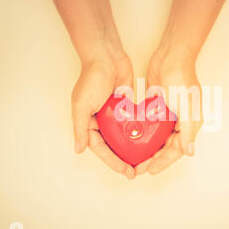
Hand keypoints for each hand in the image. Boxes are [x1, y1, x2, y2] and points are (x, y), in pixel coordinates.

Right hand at [71, 43, 135, 178]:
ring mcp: (114, 114)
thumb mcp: (82, 105)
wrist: (106, 56)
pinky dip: (139, 132)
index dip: (113, 162)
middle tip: (136, 171)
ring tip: (144, 160)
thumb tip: (79, 149)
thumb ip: (81, 128)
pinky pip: (133, 123)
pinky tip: (149, 141)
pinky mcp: (126, 106)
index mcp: (88, 123)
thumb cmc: (92, 78)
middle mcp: (100, 120)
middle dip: (124, 159)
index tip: (126, 172)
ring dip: (132, 148)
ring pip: (124, 137)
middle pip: (113, 146)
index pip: (101, 149)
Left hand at [135, 50, 202, 174]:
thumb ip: (188, 131)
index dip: (164, 162)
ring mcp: (169, 114)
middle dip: (154, 158)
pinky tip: (133, 139)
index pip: (177, 149)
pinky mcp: (158, 106)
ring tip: (135, 158)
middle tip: (139, 168)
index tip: (150, 170)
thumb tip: (190, 152)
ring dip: (148, 148)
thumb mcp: (186, 108)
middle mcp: (181, 121)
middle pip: (166, 146)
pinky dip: (144, 133)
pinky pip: (151, 125)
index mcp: (190, 123)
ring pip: (158, 137)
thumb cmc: (182, 79)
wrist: (171, 56)